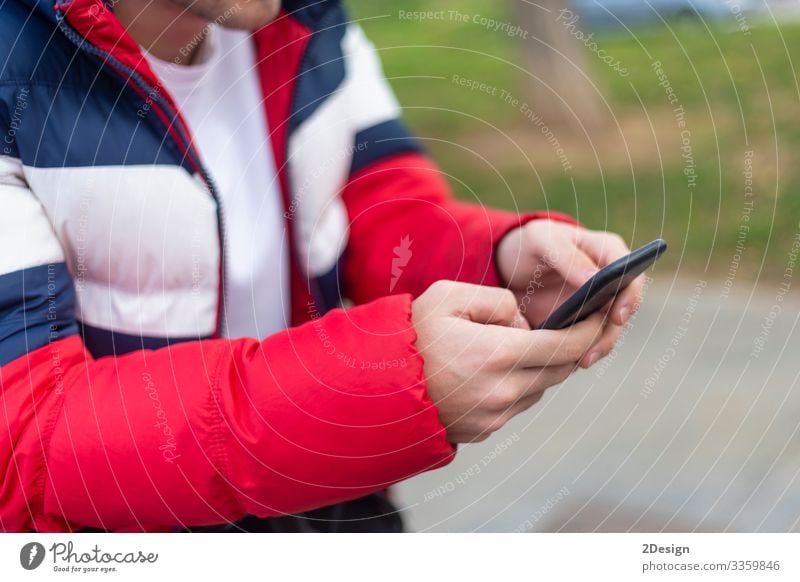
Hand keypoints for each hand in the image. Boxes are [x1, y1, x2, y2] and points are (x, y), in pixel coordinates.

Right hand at [412, 280, 605, 442]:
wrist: (373, 388)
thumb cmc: (409, 335)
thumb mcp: (449, 297)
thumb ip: (498, 301)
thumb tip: (523, 322)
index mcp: (498, 354)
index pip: (566, 346)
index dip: (589, 330)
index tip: (600, 316)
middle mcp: (503, 391)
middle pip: (559, 370)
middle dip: (566, 347)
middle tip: (563, 326)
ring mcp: (495, 416)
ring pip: (538, 388)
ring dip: (538, 367)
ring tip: (512, 346)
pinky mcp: (484, 430)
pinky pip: (516, 404)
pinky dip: (516, 385)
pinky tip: (490, 370)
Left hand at [496, 220, 645, 367]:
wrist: (508, 267)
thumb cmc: (528, 244)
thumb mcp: (542, 241)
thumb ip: (567, 255)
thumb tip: (594, 279)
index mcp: (606, 252)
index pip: (630, 273)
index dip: (629, 296)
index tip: (617, 316)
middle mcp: (609, 281)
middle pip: (623, 309)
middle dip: (610, 333)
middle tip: (591, 351)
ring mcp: (597, 305)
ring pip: (608, 331)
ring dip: (598, 348)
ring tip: (580, 361)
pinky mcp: (581, 324)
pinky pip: (589, 342)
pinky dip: (581, 352)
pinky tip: (566, 363)